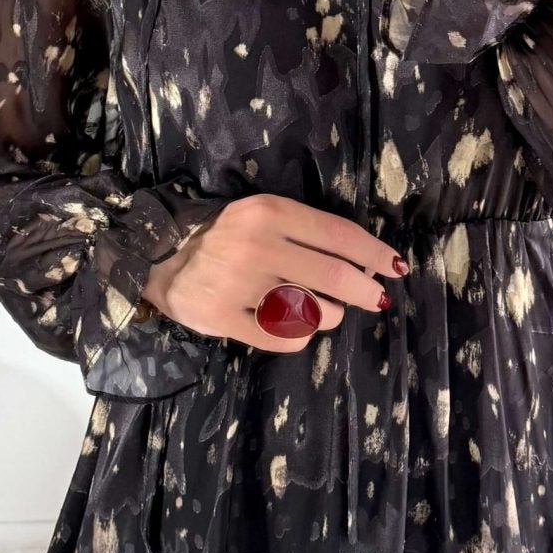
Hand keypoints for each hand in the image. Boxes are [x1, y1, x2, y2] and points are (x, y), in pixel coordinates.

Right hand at [140, 194, 407, 353]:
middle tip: (375, 299)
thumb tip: (364, 261)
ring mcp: (240, 285)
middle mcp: (258, 246)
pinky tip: (293, 328)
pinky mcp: (224, 319)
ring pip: (312, 311)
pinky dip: (298, 337)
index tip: (394, 267)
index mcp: (270, 213)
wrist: (158, 256)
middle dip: (365, 291)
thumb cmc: (222, 235)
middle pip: (335, 276)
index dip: (374, 253)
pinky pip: (283, 339)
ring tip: (320, 310)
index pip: (338, 234)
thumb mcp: (262, 216)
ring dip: (328, 315)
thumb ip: (306, 232)